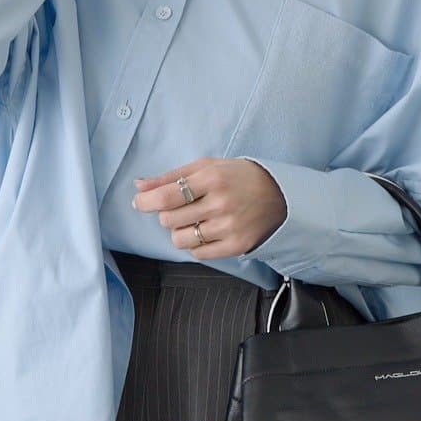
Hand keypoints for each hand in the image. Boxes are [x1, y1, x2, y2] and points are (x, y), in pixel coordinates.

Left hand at [132, 159, 287, 259]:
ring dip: (180, 232)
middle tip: (181, 209)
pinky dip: (196, 244)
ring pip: (181, 240)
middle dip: (168, 216)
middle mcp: (220, 203)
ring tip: (194, 221)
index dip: (147, 202)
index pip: (167, 196)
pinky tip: (207, 232)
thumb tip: (140, 186)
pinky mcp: (236, 246)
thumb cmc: (239, 178)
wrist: (280, 196)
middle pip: (169, 220)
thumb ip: (171, 176)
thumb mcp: (207, 167)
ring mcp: (229, 227)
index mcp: (212, 178)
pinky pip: (199, 253)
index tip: (140, 202)